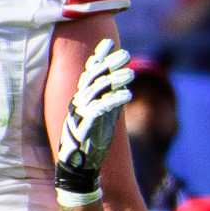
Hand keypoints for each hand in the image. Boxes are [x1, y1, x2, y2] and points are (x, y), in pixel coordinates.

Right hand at [53, 37, 134, 201]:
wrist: (78, 167)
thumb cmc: (91, 141)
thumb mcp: (101, 116)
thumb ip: (107, 98)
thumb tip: (119, 81)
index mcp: (81, 98)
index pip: (89, 72)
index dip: (98, 57)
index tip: (108, 43)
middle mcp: (78, 102)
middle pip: (94, 77)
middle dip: (109, 63)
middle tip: (125, 54)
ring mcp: (81, 114)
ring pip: (98, 90)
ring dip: (115, 80)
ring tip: (131, 73)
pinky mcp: (86, 126)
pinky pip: (100, 109)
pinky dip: (114, 100)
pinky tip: (128, 94)